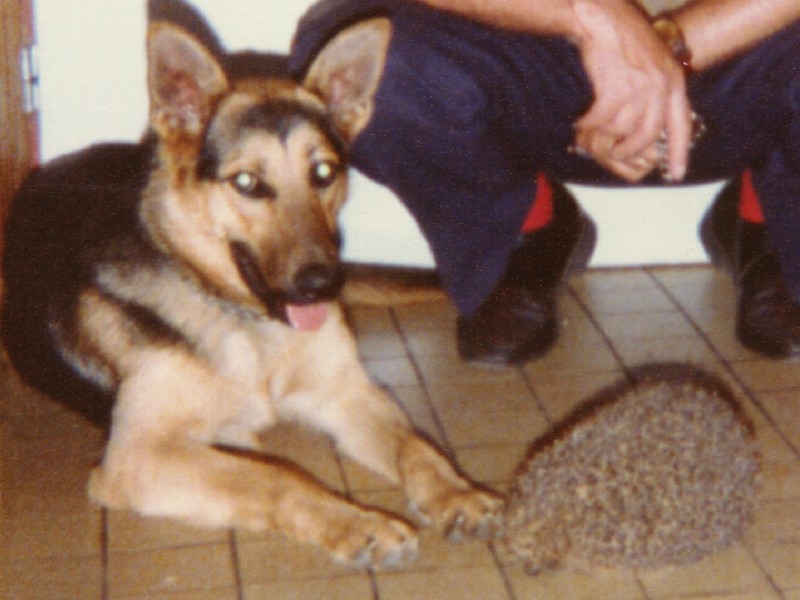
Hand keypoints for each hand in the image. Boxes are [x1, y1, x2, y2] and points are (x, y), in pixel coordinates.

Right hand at [570, 0, 693, 181]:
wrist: (604, 17)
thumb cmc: (624, 37)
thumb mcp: (652, 63)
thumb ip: (655, 90)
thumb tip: (643, 124)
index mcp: (673, 81)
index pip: (681, 124)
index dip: (679, 152)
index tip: (676, 174)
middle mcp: (660, 86)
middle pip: (648, 135)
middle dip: (630, 150)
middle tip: (615, 154)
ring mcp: (638, 88)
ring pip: (622, 130)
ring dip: (604, 135)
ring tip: (593, 132)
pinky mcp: (615, 89)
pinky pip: (601, 121)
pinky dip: (589, 126)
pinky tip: (581, 123)